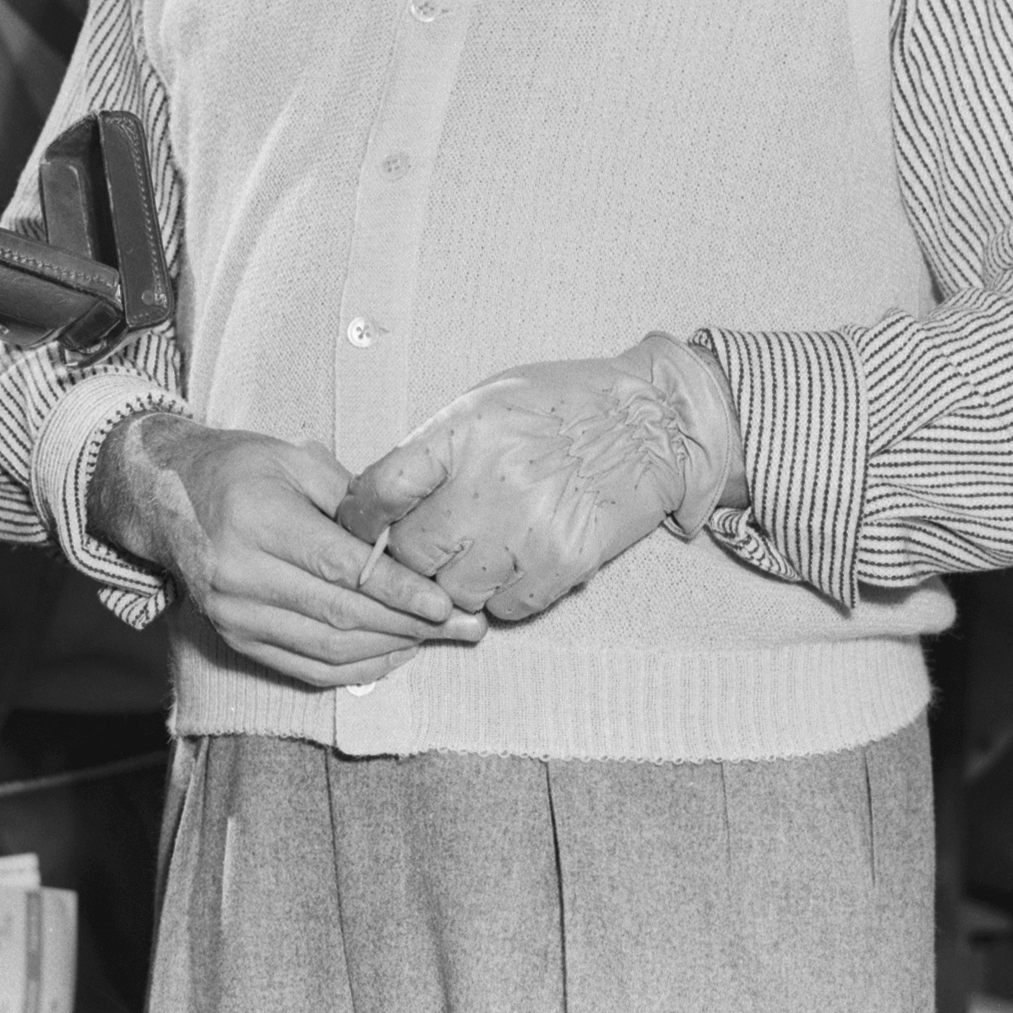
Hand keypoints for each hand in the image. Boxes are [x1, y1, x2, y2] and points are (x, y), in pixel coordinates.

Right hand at [93, 411, 476, 690]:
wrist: (161, 498)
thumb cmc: (236, 469)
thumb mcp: (292, 460)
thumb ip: (352, 499)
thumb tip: (407, 539)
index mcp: (258, 521)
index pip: (340, 568)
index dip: (397, 590)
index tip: (444, 603)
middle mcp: (241, 574)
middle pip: (339, 613)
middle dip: (409, 624)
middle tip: (463, 626)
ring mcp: (235, 614)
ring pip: (327, 647)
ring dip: (390, 648)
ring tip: (437, 640)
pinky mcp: (235, 638)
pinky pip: (305, 668)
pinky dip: (355, 667)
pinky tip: (392, 653)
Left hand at [336, 335, 742, 624]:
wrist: (653, 423)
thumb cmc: (564, 407)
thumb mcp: (485, 403)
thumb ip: (432, 451)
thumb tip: (377, 502)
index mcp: (464, 432)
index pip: (381, 489)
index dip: (360, 517)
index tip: (358, 525)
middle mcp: (491, 482)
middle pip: (410, 554)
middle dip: (410, 556)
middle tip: (428, 544)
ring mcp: (528, 529)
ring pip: (454, 591)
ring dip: (457, 581)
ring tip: (481, 551)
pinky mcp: (563, 565)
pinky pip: (506, 609)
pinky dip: (504, 596)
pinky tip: (519, 562)